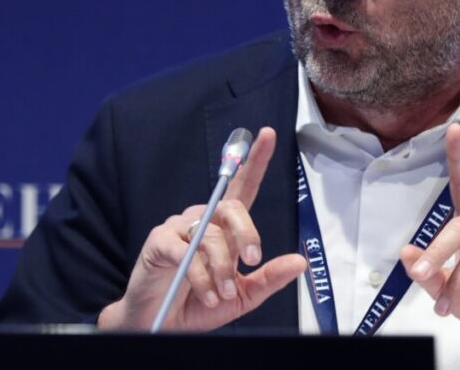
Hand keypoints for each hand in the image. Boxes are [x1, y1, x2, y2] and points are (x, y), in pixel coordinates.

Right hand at [98, 127, 306, 331]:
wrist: (163, 325)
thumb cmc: (200, 305)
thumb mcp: (243, 296)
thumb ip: (269, 277)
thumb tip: (301, 261)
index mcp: (225, 228)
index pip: (242, 186)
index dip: (255, 160)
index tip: (267, 134)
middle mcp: (202, 219)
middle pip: (232, 208)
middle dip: (247, 234)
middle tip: (252, 260)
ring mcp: (178, 228)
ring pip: (210, 235)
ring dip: (221, 268)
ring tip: (223, 294)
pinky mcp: (159, 243)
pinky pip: (184, 252)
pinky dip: (200, 277)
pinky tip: (207, 293)